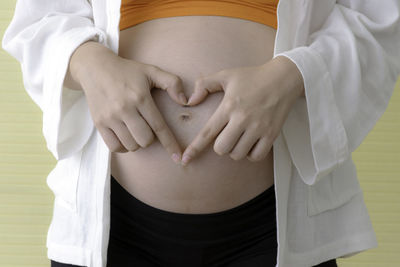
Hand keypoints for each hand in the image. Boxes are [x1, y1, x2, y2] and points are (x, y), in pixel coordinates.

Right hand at [69, 41, 187, 163]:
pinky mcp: (99, 123)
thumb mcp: (152, 71)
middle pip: (145, 140)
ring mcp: (110, 117)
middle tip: (146, 127)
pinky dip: (123, 146)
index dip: (170, 143)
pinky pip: (115, 147)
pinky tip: (125, 136)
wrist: (95, 68)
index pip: (159, 126)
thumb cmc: (127, 71)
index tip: (178, 157)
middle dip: (150, 139)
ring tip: (135, 129)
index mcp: (140, 97)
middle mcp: (124, 109)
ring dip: (137, 142)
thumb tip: (185, 101)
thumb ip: (172, 83)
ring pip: (131, 145)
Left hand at [180, 55, 303, 165]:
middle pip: (222, 149)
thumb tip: (189, 101)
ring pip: (238, 155)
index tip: (185, 159)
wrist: (284, 78)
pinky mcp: (272, 134)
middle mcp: (242, 119)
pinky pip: (256, 156)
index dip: (194, 148)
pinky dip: (251, 154)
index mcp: (229, 106)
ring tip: (239, 138)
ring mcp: (258, 128)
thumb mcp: (226, 75)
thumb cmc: (252, 77)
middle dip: (220, 146)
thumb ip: (204, 85)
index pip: (207, 133)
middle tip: (226, 135)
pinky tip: (251, 144)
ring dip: (235, 150)